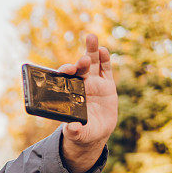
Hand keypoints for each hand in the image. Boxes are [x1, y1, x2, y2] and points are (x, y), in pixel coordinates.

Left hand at [57, 34, 117, 172]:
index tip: (66, 71)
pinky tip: (103, 50)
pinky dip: (105, 59)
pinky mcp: (107, 85)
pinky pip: (105, 70)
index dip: (65, 73)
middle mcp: (80, 86)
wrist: (95, 132)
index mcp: (69, 95)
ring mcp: (94, 83)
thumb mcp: (78, 134)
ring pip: (92, 64)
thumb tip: (72, 128)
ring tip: (91, 38)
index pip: (65, 80)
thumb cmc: (82, 132)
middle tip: (82, 61)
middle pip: (79, 69)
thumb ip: (74, 131)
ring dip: (91, 51)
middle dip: (79, 63)